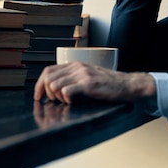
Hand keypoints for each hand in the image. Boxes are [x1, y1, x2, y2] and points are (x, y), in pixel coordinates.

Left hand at [33, 61, 155, 104]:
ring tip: (69, 102)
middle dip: (48, 93)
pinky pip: (66, 92)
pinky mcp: (89, 84)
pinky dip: (67, 100)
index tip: (38, 96)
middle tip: (57, 102)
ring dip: (58, 98)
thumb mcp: (89, 76)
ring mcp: (83, 75)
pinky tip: (76, 102)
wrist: (128, 85)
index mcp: (76, 65)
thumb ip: (74, 78)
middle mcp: (77, 67)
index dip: (39, 85)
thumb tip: (55, 89)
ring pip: (54, 85)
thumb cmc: (109, 84)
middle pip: (48, 78)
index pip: (48, 70)